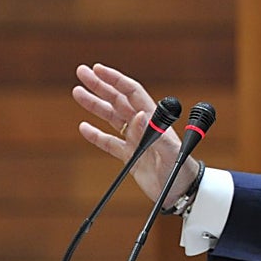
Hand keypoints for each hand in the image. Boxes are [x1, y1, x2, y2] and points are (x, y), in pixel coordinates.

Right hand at [72, 63, 191, 203]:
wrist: (182, 192)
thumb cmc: (182, 169)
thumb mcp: (170, 150)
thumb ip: (154, 133)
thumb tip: (139, 114)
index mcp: (153, 118)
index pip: (131, 92)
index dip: (115, 79)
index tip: (98, 69)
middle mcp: (144, 125)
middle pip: (118, 100)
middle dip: (100, 85)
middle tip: (82, 72)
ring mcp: (136, 140)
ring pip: (111, 117)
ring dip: (95, 105)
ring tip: (78, 92)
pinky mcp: (130, 156)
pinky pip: (109, 142)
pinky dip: (96, 135)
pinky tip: (84, 127)